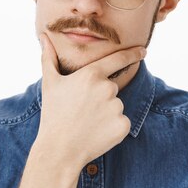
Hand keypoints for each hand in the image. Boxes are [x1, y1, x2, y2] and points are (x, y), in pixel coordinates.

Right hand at [34, 33, 145, 169]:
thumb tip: (43, 37)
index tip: (143, 51)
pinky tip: (96, 132)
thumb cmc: (53, 114)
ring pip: (116, 106)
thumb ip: (49, 57)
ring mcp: (116, 108)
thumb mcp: (50, 83)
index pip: (118, 59)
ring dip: (106, 112)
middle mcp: (107, 88)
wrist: (59, 149)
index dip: (132, 54)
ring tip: (86, 122)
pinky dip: (112, 127)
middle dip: (101, 96)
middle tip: (82, 110)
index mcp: (91, 74)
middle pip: (112, 88)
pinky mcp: (123, 126)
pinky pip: (121, 122)